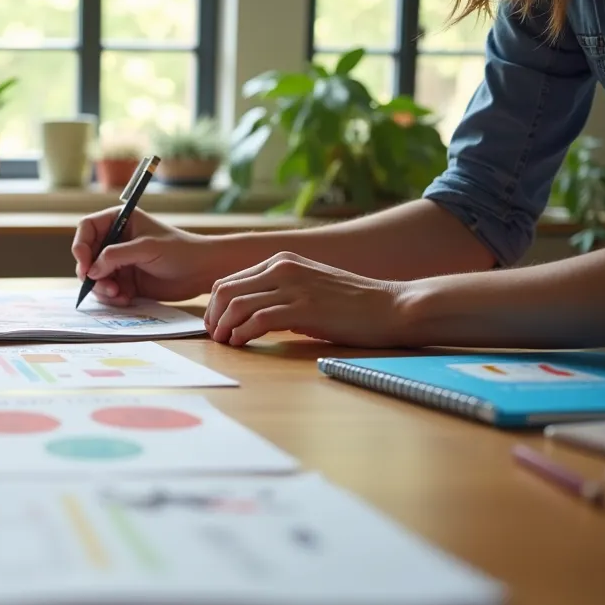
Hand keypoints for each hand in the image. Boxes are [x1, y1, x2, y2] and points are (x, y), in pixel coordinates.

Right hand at [71, 207, 215, 305]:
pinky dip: (112, 297)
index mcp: (120, 221)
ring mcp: (119, 262)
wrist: (201, 272)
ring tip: (117, 294)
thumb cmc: (179, 251)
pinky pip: (107, 290)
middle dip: (90, 272)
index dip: (81, 244)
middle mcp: (116, 241)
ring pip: (95, 276)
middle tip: (100, 284)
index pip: (87, 228)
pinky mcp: (125, 281)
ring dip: (101, 287)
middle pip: (87, 255)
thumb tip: (91, 270)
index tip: (84, 262)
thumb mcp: (147, 248)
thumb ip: (116, 255)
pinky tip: (126, 299)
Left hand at [204, 252, 409, 346]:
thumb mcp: (308, 287)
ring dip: (224, 327)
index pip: (230, 280)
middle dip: (214, 316)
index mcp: (282, 260)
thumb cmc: (352, 304)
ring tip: (224, 343)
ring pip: (237, 304)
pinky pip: (257, 319)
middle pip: (226, 290)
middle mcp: (283, 267)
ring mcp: (293, 287)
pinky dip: (242, 334)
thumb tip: (249, 312)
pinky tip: (241, 343)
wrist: (391, 307)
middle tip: (215, 337)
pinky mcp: (303, 308)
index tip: (215, 326)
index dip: (214, 306)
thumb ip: (280, 292)